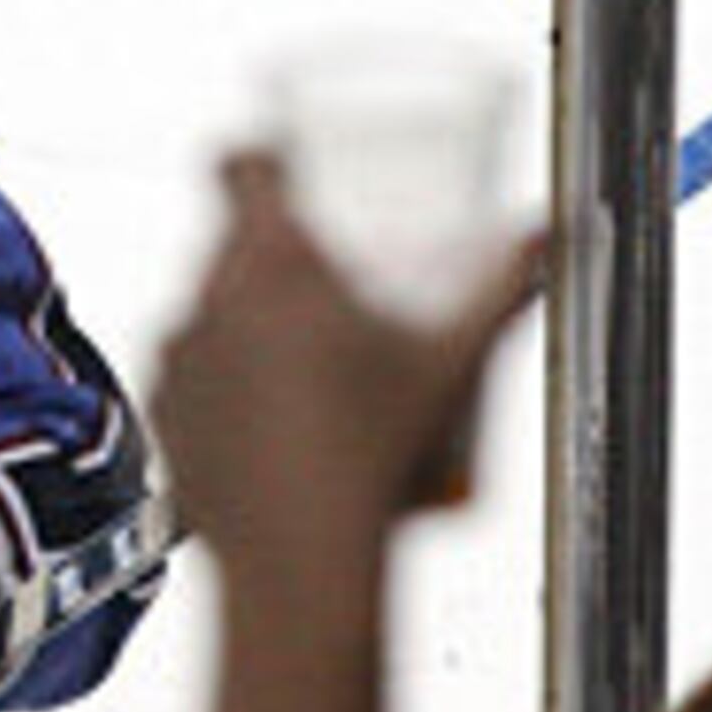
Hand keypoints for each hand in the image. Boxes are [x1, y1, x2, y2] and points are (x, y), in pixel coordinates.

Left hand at [152, 150, 540, 579]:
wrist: (303, 559)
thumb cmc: (376, 455)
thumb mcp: (452, 360)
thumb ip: (505, 284)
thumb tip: (551, 231)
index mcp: (273, 262)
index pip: (240, 162)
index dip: (264, 152)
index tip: (294, 166)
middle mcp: (208, 296)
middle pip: (233, 239)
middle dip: (280, 252)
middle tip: (336, 285)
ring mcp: (177, 355)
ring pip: (208, 307)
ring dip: (249, 318)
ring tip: (313, 362)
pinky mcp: (161, 411)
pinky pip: (188, 371)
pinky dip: (223, 379)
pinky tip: (272, 409)